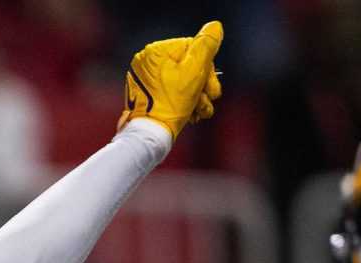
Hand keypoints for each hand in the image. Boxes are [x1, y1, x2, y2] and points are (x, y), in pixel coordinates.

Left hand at [119, 19, 223, 141]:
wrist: (150, 137)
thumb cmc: (170, 104)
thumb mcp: (194, 71)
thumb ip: (206, 46)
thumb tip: (214, 28)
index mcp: (156, 52)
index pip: (193, 49)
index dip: (207, 69)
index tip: (210, 87)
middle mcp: (148, 64)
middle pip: (189, 66)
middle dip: (204, 85)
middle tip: (210, 99)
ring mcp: (147, 81)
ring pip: (184, 82)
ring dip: (198, 97)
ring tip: (201, 112)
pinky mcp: (149, 97)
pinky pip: (173, 93)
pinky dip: (185, 103)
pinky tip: (192, 115)